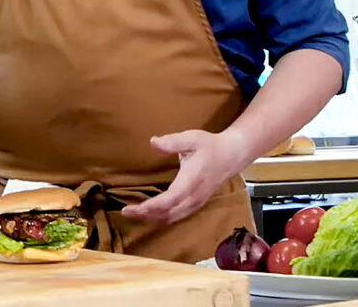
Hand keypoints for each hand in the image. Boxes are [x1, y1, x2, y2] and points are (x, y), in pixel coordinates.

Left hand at [121, 129, 248, 224]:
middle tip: (125, 212)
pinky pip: (178, 216)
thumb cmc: (210, 146)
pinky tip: (151, 215)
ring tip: (134, 214)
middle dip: (146, 215)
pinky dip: (163, 217)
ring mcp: (197, 202)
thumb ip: (172, 142)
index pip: (168, 200)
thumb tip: (153, 142)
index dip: (150, 207)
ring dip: (153, 218)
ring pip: (173, 217)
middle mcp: (194, 196)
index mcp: (191, 181)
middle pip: (168, 213)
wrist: (232, 155)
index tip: (132, 209)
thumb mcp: (192, 138)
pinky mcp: (197, 203)